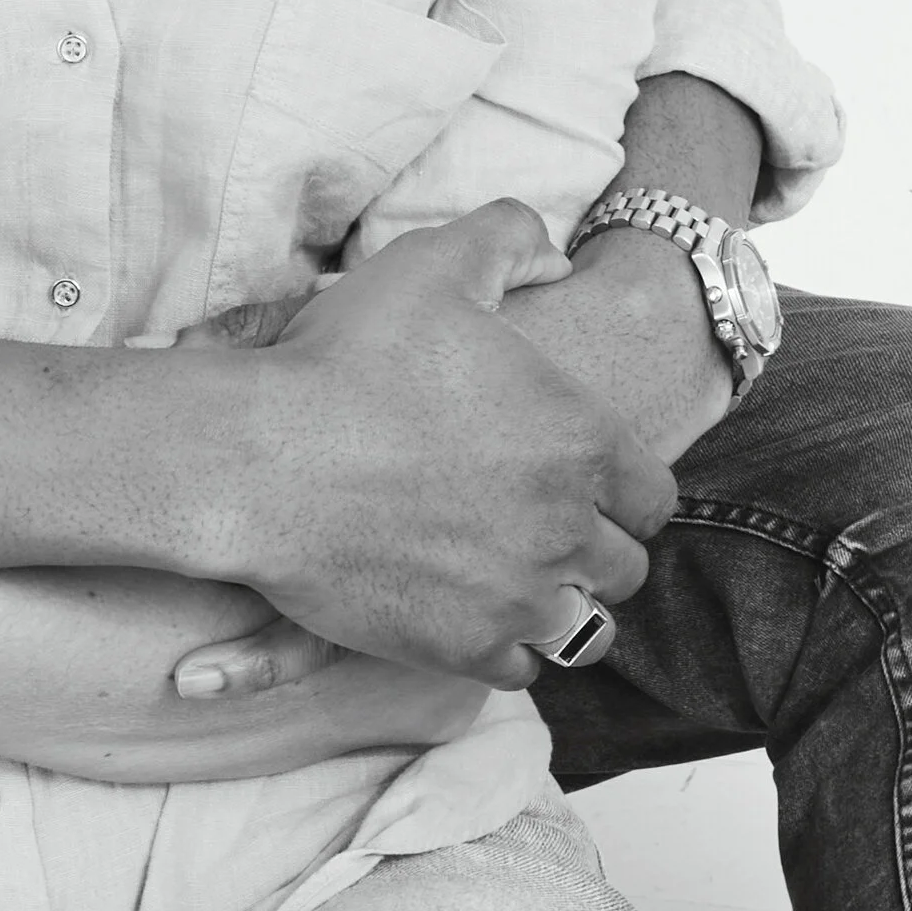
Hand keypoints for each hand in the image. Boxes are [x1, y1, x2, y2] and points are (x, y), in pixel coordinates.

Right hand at [191, 201, 674, 690]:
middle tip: (540, 531)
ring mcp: (518, 596)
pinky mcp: (464, 647)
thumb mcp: (433, 266)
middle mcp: (567, 528)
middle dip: (591, 550)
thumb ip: (509, 239)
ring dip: (559, 608)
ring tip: (517, 584)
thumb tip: (554, 258)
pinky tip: (471, 616)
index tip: (579, 486)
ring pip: (584, 630)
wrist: (260, 458)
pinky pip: (520, 671)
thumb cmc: (344, 360)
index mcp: (582, 441)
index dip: (619, 491)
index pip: (652, 496)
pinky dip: (505, 650)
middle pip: (623, 567)